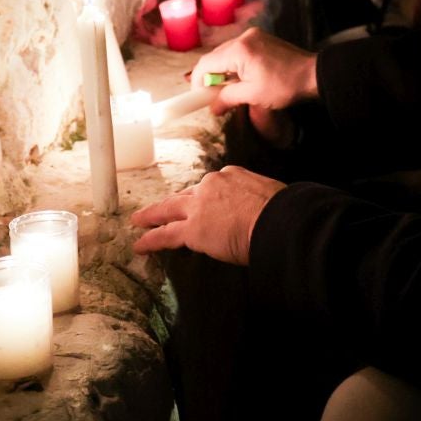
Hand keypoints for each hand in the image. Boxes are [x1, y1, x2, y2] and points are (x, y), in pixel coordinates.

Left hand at [131, 166, 285, 263]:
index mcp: (232, 175)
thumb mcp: (269, 194)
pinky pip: (166, 234)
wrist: (277, 220)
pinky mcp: (193, 229)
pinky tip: (140, 245)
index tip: (204, 205)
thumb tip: (262, 212)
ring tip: (138, 222)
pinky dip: (151, 240)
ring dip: (152, 216)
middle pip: (185, 195)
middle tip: (157, 209)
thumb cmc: (282, 211)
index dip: (205, 198)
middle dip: (170, 203)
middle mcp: (211, 185)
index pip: (212, 188)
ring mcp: (199, 206)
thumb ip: (256, 200)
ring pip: (169, 210)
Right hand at [192, 28, 318, 112]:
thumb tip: (212, 107)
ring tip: (225, 91)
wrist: (313, 74)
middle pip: (214, 57)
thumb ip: (227, 98)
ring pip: (225, 54)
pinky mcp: (260, 39)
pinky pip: (238, 51)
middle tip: (210, 97)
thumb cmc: (285, 86)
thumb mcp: (253, 95)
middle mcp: (243, 37)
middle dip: (209, 77)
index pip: (206, 63)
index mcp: (239, 50)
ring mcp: (253, 36)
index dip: (197, 81)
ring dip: (221, 71)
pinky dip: (233, 65)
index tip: (197, 96)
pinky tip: (238, 79)